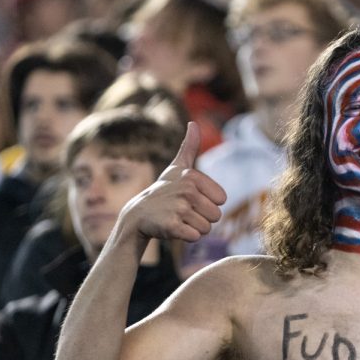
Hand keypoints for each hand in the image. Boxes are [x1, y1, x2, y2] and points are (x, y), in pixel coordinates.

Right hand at [120, 123, 226, 242]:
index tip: (190, 199)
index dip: (208, 203)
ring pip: (207, 229)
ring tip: (178, 219)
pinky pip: (195, 237)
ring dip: (194, 228)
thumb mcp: (176, 168)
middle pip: (216, 216)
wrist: (138, 215)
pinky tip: (173, 228)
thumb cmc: (163, 191)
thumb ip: (189, 146)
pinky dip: (186, 237)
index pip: (222, 200)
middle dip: (202, 218)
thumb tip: (193, 123)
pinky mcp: (172, 226)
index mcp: (192, 177)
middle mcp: (187, 191)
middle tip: (183, 212)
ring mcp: (179, 209)